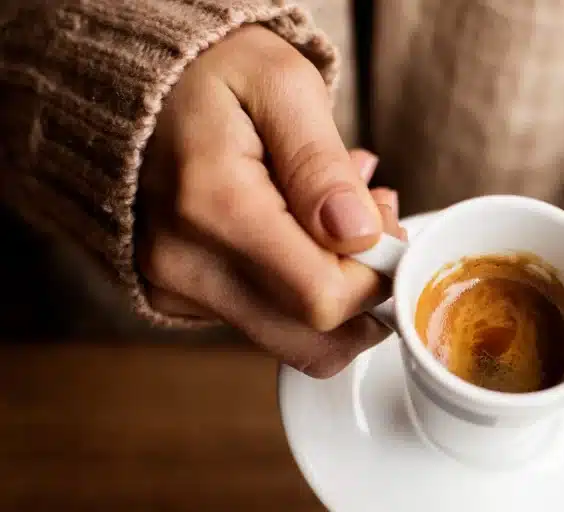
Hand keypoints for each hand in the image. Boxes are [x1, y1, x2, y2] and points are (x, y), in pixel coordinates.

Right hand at [136, 25, 404, 377]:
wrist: (132, 80)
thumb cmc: (213, 73)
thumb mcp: (281, 84)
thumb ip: (321, 164)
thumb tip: (358, 235)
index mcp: (215, 206)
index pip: (324, 298)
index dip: (376, 277)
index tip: (385, 225)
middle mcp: (185, 264)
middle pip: (312, 340)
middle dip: (364, 295)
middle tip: (370, 225)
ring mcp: (175, 288)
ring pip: (292, 339)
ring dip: (335, 291)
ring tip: (336, 217)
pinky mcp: (176, 299)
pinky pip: (263, 322)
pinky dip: (297, 288)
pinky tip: (299, 229)